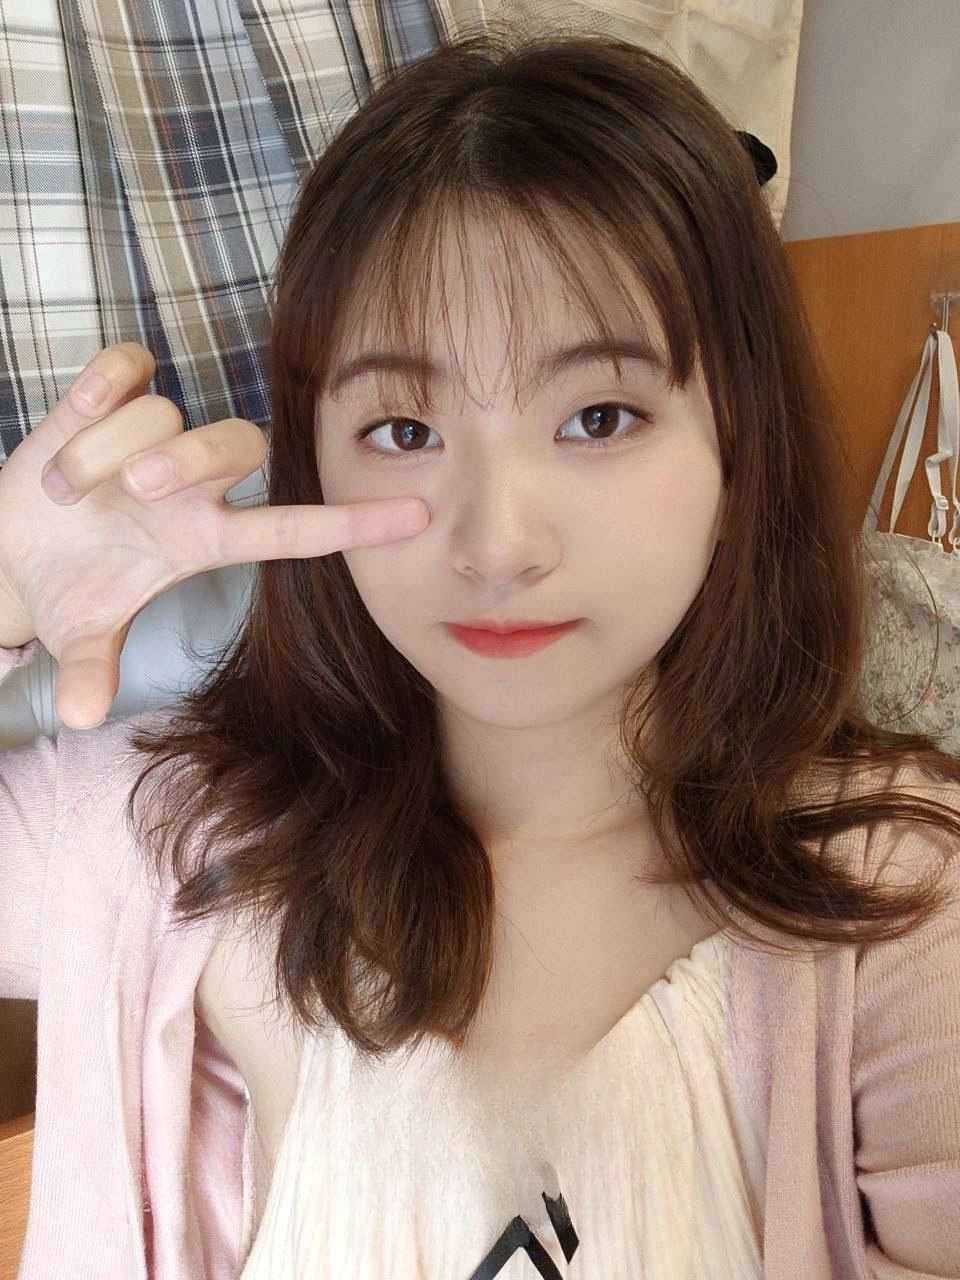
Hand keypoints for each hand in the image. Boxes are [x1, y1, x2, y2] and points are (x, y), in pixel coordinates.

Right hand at [0, 342, 429, 729]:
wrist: (10, 549)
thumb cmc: (68, 588)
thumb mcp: (80, 633)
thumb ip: (90, 668)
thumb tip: (78, 714)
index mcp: (203, 539)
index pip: (292, 529)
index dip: (354, 523)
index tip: (419, 517)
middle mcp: (192, 485)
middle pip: (239, 444)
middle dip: (188, 460)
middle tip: (135, 493)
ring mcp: (153, 438)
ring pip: (163, 414)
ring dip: (104, 452)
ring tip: (66, 492)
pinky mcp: (108, 398)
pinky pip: (128, 367)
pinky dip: (102, 385)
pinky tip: (81, 412)